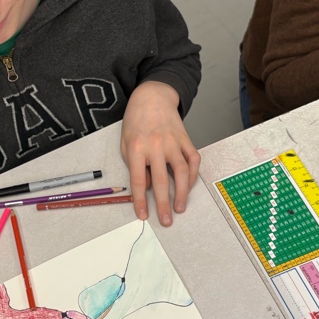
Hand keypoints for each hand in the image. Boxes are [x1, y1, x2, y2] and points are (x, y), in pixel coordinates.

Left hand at [120, 81, 200, 225]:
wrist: (152, 97)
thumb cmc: (136, 122)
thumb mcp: (126, 144)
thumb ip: (134, 166)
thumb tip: (146, 187)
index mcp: (136, 148)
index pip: (137, 181)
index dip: (140, 201)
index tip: (143, 216)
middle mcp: (155, 146)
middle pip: (160, 181)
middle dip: (163, 204)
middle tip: (166, 221)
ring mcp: (172, 142)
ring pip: (180, 172)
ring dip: (182, 193)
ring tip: (180, 208)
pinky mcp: (185, 139)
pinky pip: (192, 160)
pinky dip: (192, 175)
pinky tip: (188, 187)